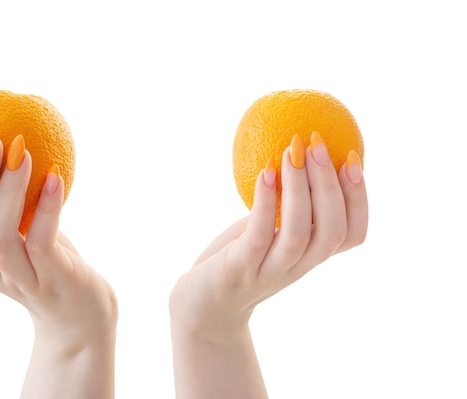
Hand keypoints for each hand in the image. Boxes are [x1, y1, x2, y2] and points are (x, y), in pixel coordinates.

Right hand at [0, 125, 116, 397]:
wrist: (82, 313)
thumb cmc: (47, 260)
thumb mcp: (19, 229)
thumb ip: (3, 199)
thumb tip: (1, 140)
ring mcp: (21, 279)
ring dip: (8, 190)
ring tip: (21, 151)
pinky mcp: (53, 281)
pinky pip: (43, 243)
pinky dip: (47, 208)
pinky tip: (54, 177)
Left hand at [170, 132, 367, 339]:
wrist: (203, 308)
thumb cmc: (237, 260)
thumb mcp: (269, 232)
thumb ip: (287, 208)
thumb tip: (300, 153)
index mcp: (309, 257)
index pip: (353, 235)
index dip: (359, 198)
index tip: (352, 157)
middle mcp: (295, 266)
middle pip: (332, 232)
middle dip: (330, 184)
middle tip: (318, 143)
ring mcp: (268, 271)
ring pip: (299, 234)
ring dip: (300, 190)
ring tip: (292, 152)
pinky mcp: (239, 270)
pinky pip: (258, 236)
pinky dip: (266, 203)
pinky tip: (265, 173)